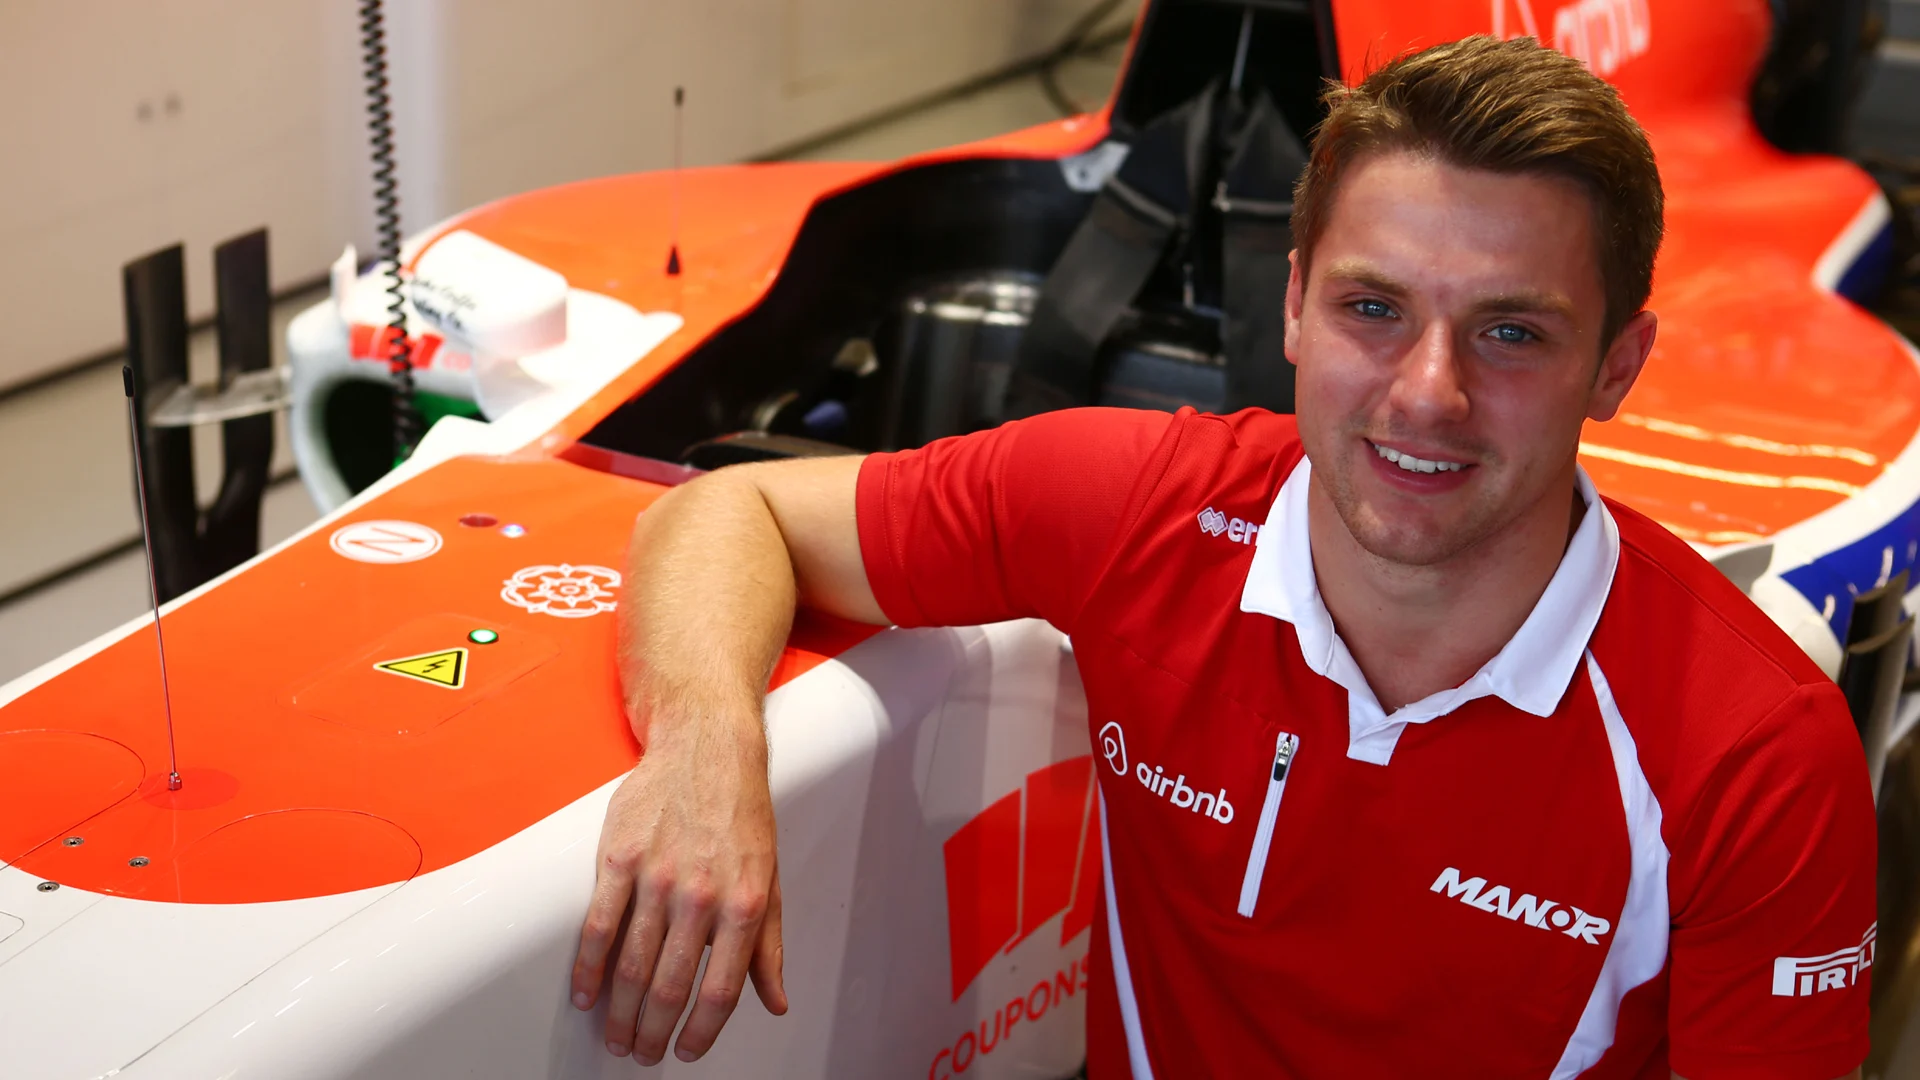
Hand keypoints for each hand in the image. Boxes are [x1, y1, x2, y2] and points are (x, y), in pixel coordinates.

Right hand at [570, 728, 787, 1063]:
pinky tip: (586, 994)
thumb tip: (776, 1000)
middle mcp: (701, 894)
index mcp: (744, 904)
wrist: (707, 747)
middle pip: (670, 986)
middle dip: (653, 1032)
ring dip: (620, 1012)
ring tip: (616, 1035)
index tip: (686, 1050)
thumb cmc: (741, 812)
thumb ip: (770, 947)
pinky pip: (598, 926)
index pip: (722, 991)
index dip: (701, 1032)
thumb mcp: (771, 879)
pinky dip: (587, 969)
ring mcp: (657, 876)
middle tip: (642, 1051)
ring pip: (631, 965)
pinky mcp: (619, 858)